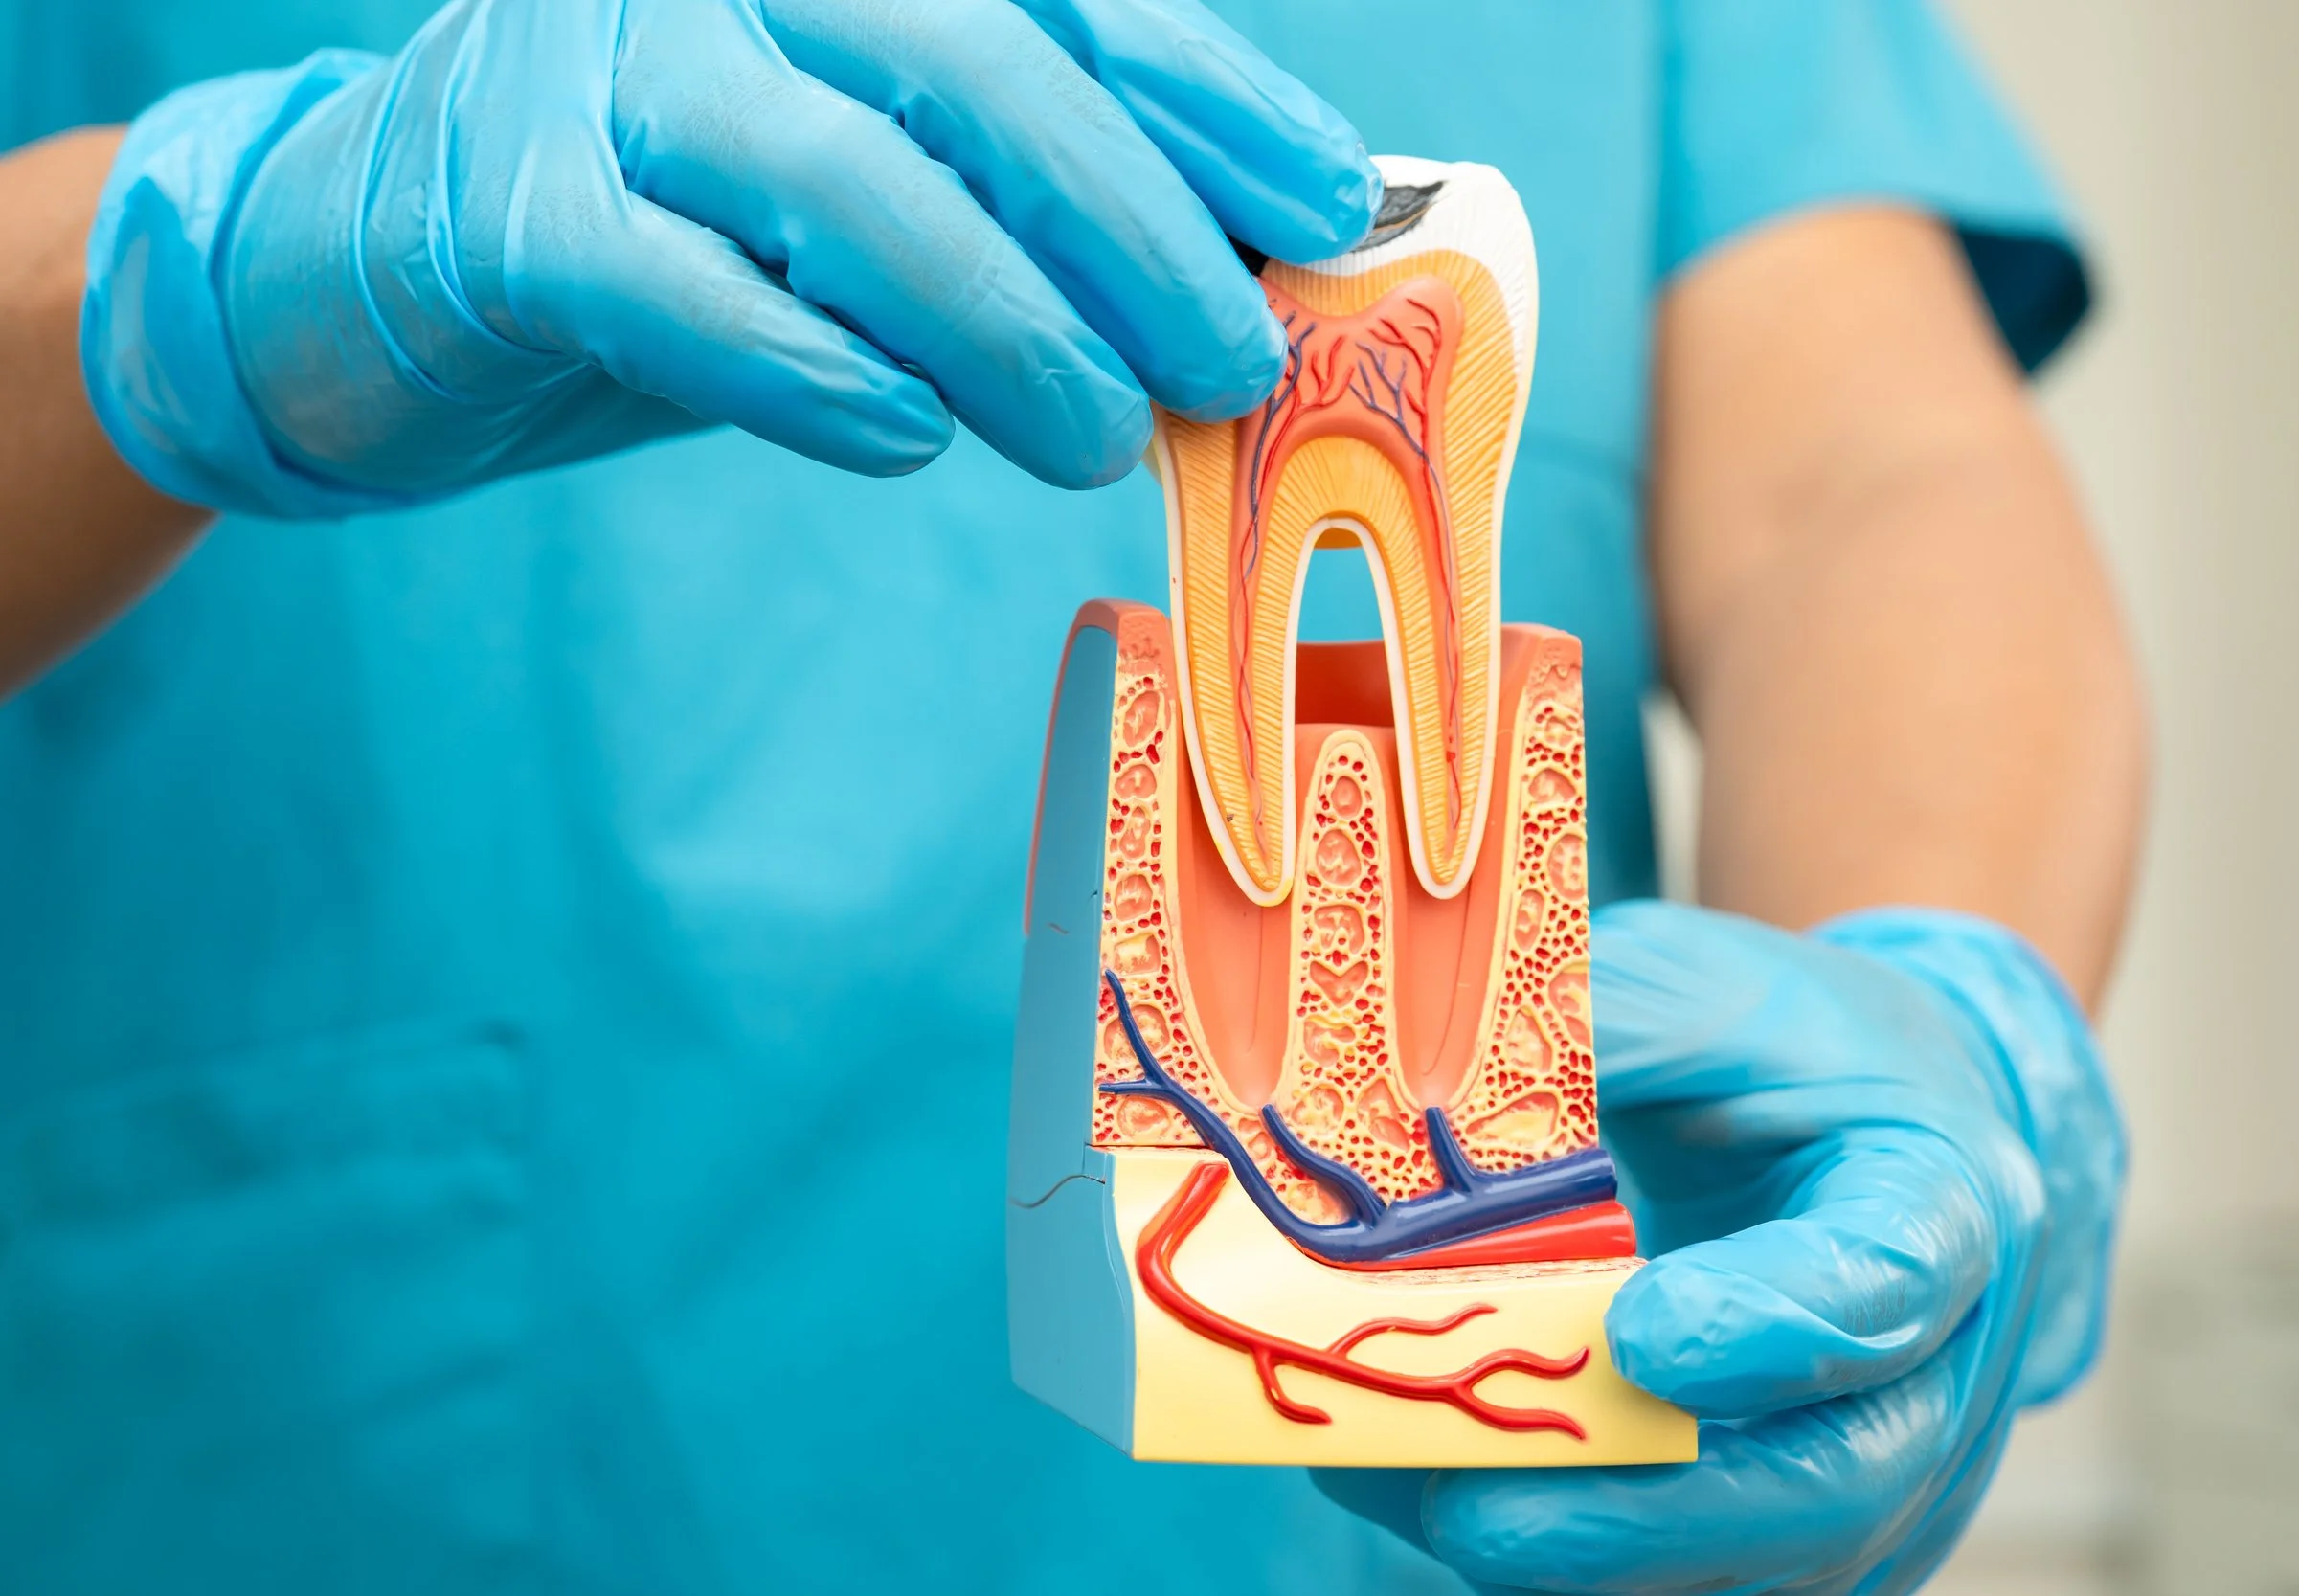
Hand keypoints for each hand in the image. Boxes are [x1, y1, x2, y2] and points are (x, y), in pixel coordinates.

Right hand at [82, 0, 1379, 515]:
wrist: (381, 255)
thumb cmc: (682, 225)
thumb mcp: (866, 181)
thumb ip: (1024, 202)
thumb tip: (1249, 283)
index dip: (1214, 100)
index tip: (1333, 209)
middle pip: (974, 59)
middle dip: (1129, 219)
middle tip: (1225, 362)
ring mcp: (601, 65)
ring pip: (837, 170)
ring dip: (996, 314)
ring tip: (1094, 438)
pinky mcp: (502, 206)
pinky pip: (671, 285)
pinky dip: (800, 364)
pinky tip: (905, 435)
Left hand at [1316, 900, 2125, 1593]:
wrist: (1863, 1120)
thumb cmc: (1777, 1050)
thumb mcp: (1697, 989)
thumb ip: (1595, 1034)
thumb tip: (1425, 1091)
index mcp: (1938, 1196)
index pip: (1889, 1279)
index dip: (1771, 1325)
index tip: (1641, 1336)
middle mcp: (1938, 1364)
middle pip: (1837, 1483)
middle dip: (1651, 1515)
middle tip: (1478, 1507)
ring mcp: (1880, 1472)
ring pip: (1760, 1567)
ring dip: (1586, 1553)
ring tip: (1411, 1497)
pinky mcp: (1799, 1536)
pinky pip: (1695, 1582)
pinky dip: (1568, 1556)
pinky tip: (1423, 1497)